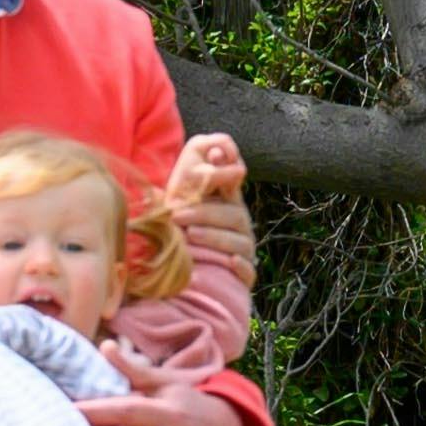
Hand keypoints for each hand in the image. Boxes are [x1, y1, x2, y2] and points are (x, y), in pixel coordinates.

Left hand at [160, 135, 254, 278]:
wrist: (179, 275)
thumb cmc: (179, 233)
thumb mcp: (181, 202)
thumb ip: (193, 177)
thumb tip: (214, 149)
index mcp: (226, 202)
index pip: (233, 183)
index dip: (225, 170)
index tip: (213, 157)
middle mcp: (239, 225)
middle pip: (234, 215)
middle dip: (205, 213)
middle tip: (176, 215)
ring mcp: (244, 251)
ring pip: (239, 243)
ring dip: (214, 237)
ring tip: (189, 236)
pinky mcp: (244, 276)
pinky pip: (249, 270)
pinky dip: (241, 266)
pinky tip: (228, 262)